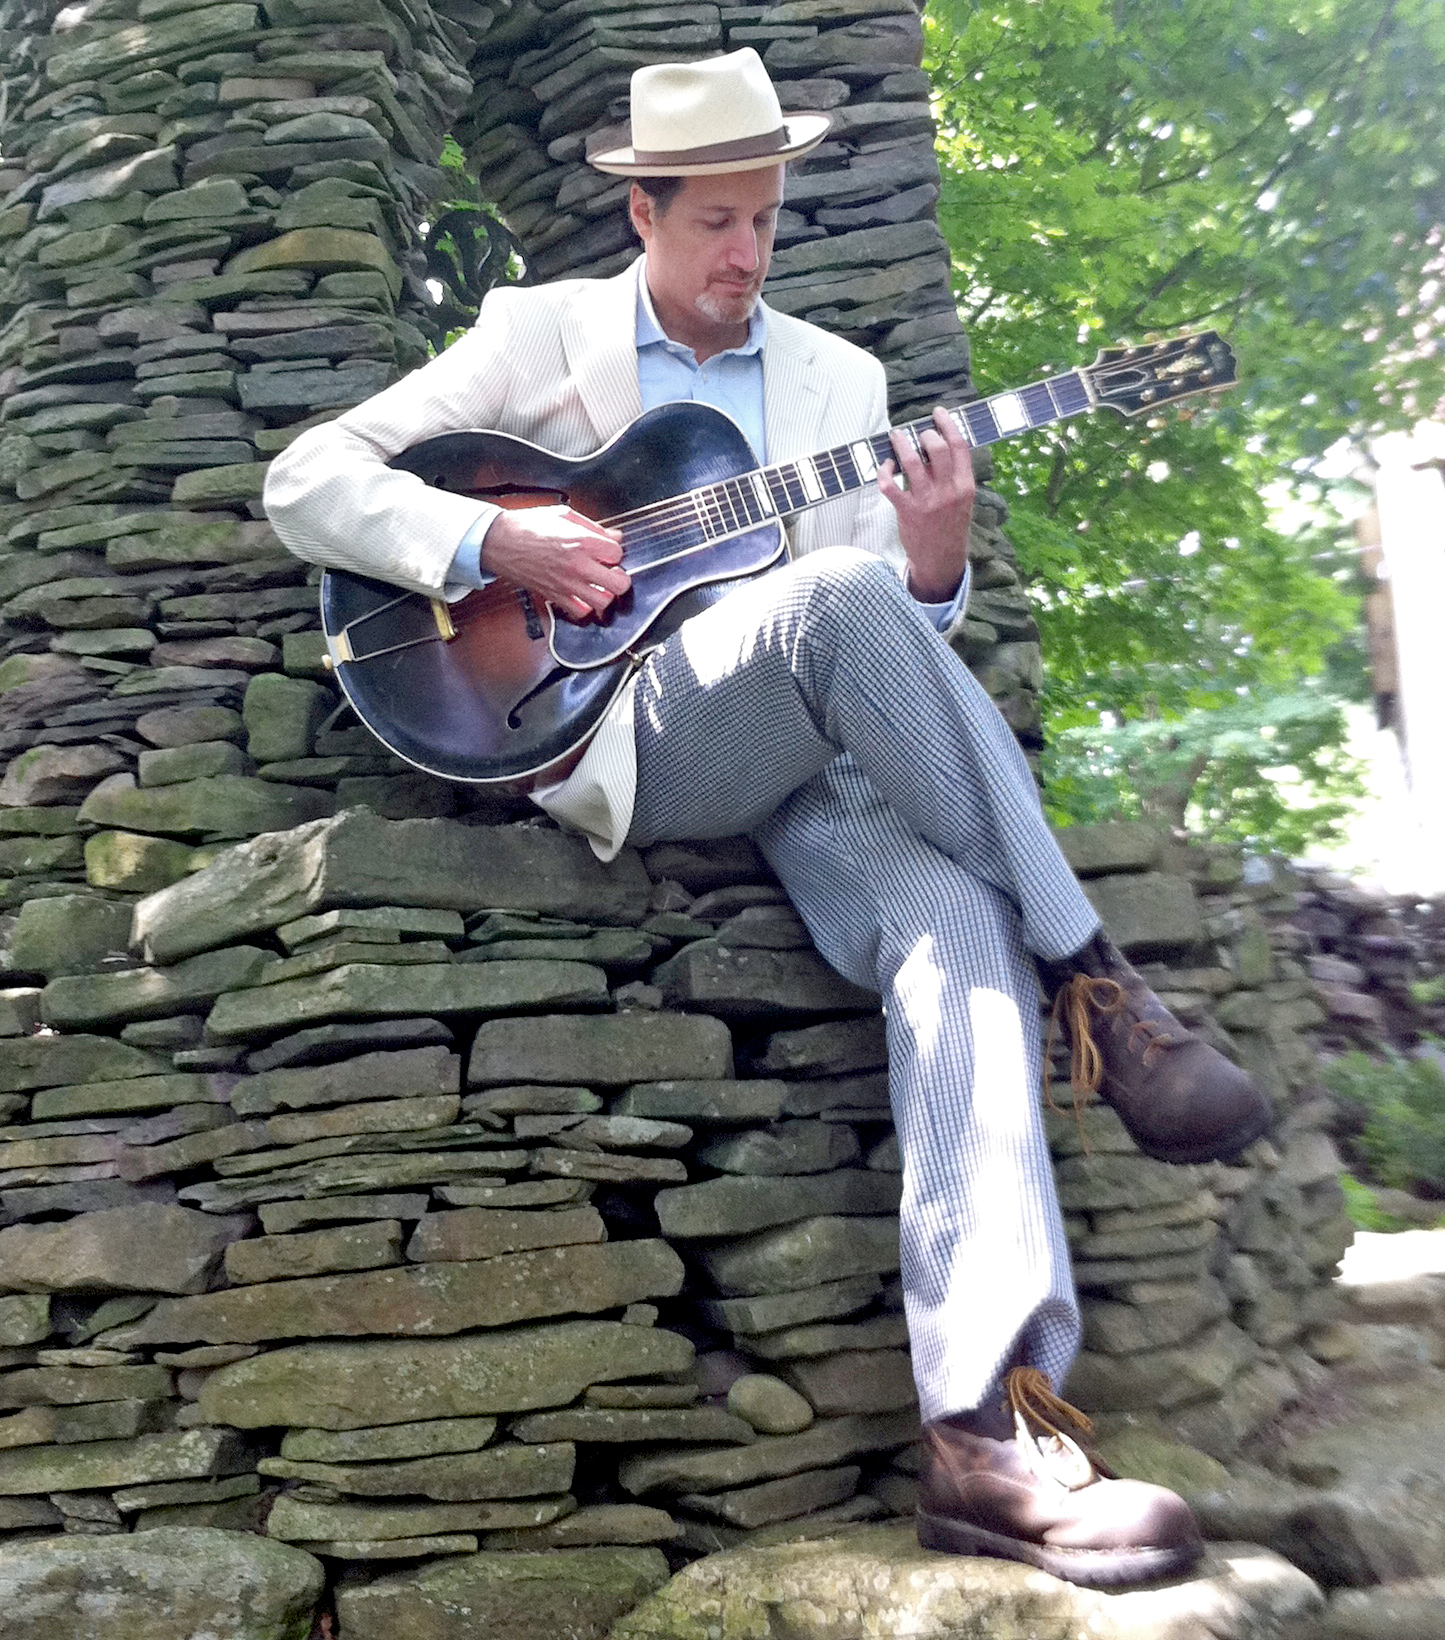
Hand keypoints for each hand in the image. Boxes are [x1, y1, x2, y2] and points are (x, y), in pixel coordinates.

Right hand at [482, 506, 629, 619]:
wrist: (499, 541)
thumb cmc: (527, 526)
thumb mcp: (563, 515)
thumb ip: (593, 527)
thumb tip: (614, 537)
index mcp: (581, 542)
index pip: (618, 553)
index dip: (614, 552)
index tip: (607, 551)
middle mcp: (577, 566)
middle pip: (619, 583)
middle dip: (620, 577)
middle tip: (612, 572)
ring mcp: (566, 584)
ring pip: (604, 602)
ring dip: (606, 593)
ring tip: (599, 584)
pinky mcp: (555, 596)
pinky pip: (581, 612)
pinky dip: (586, 607)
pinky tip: (583, 595)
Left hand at [877, 406, 974, 603]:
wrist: (942, 561)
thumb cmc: (951, 527)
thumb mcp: (963, 501)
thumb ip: (955, 476)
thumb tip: (940, 445)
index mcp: (966, 486)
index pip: (959, 446)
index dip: (948, 424)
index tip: (938, 412)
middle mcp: (948, 491)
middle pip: (937, 449)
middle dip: (925, 434)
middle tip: (917, 433)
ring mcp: (927, 501)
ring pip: (911, 462)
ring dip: (901, 444)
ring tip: (896, 436)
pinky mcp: (907, 511)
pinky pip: (890, 485)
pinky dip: (884, 471)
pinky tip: (885, 466)